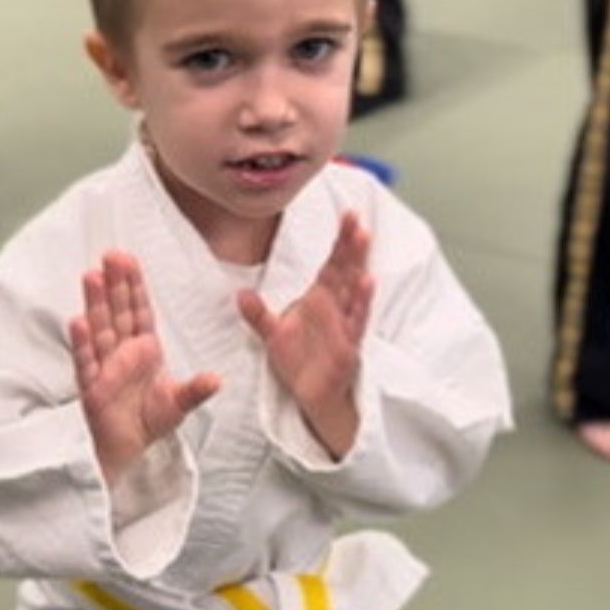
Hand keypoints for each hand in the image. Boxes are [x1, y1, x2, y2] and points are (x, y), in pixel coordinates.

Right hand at [70, 251, 219, 485]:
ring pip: (100, 329)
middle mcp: (122, 352)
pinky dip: (82, 343)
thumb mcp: (179, 403)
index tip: (130, 260)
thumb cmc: (149, 420)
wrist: (129, 449)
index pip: (139, 311)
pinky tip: (78, 322)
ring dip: (96, 303)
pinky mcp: (92, 387)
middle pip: (118, 312)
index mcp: (144, 349)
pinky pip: (87, 362)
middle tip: (111, 254)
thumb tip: (217, 379)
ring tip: (92, 276)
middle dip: (115, 284)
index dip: (135, 286)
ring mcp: (105, 367)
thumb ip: (196, 390)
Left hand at [238, 212, 373, 458]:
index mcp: (320, 301)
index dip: (339, 241)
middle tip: (356, 218)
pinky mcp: (348, 346)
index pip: (332, 264)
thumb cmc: (300, 362)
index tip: (346, 214)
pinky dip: (362, 303)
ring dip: (359, 265)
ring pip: (353, 290)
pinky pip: (355, 321)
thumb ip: (258, 314)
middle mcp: (336, 308)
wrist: (312, 396)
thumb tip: (240, 294)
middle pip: (345, 270)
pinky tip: (369, 282)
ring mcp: (345, 326)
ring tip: (364, 239)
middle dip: (351, 245)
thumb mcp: (274, 335)